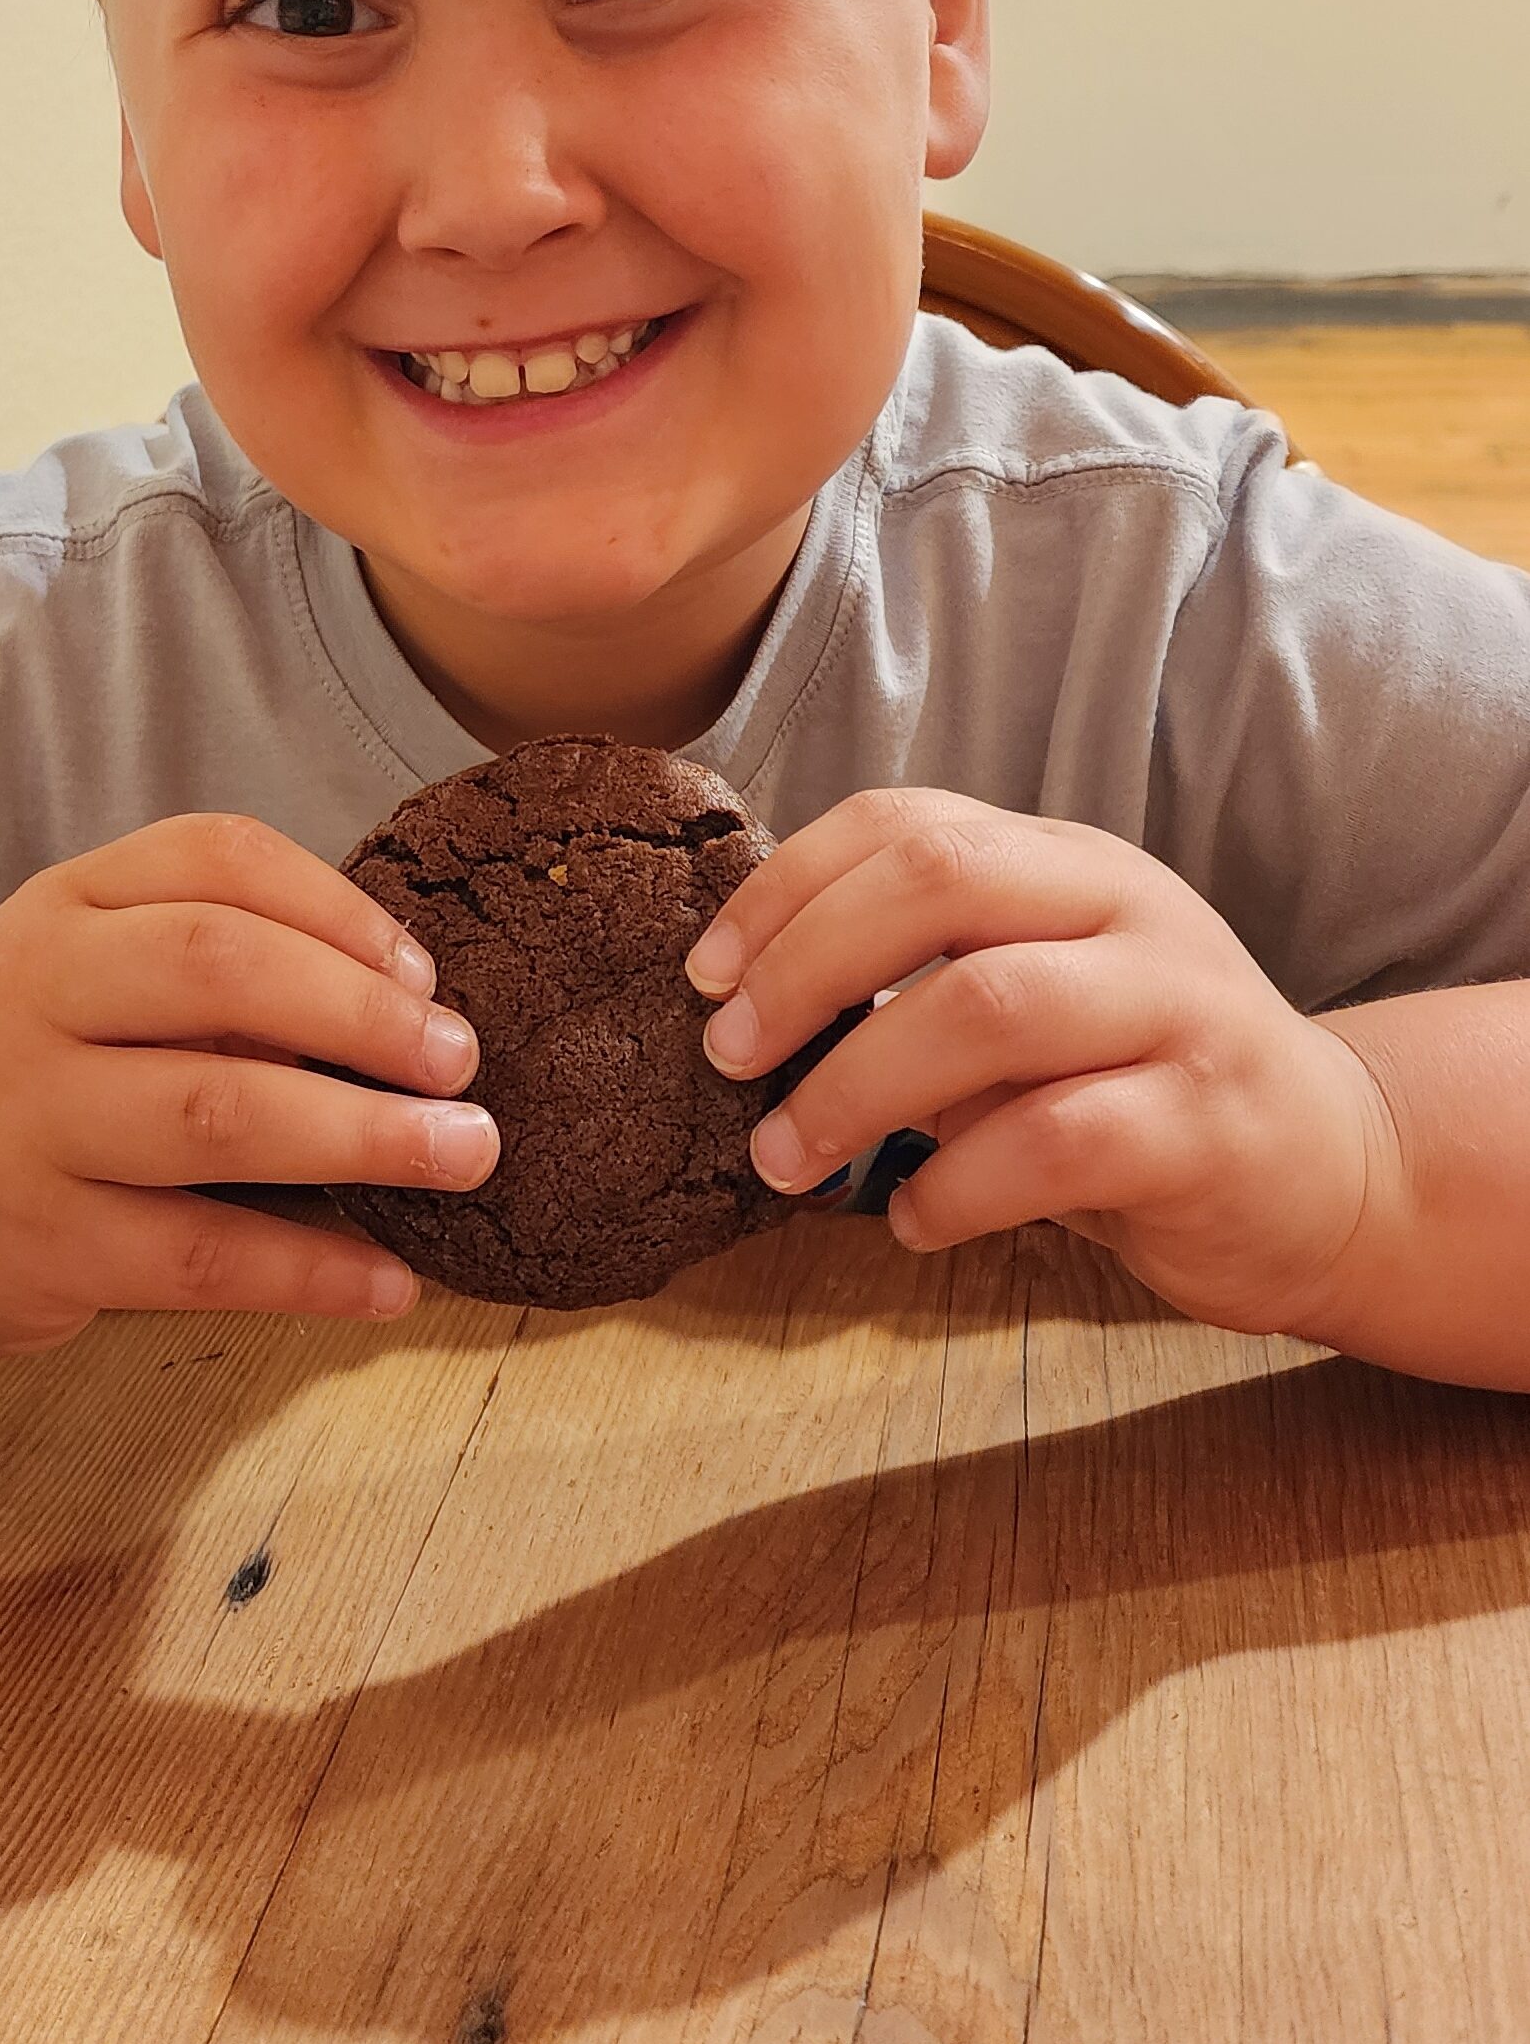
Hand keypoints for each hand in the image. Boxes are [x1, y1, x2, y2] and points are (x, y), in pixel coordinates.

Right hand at [0, 814, 496, 1353]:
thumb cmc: (35, 1072)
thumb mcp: (90, 976)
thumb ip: (216, 966)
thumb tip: (409, 1009)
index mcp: (62, 906)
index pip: (217, 858)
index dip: (339, 909)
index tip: (423, 973)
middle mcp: (31, 995)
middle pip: (220, 969)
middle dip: (365, 1014)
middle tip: (461, 1063)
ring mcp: (25, 1122)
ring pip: (217, 1113)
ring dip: (364, 1136)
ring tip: (464, 1154)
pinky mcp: (37, 1243)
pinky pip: (199, 1257)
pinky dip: (311, 1271)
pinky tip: (392, 1281)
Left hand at [686, 789, 1404, 1339]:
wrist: (1336, 1172)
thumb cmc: (1139, 1085)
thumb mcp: (1039, 998)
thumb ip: (928, 978)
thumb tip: (751, 1006)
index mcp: (1070, 864)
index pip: (907, 822)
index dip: (787, 888)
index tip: (707, 973)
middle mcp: (1129, 913)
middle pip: (939, 883)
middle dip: (805, 965)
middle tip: (729, 1055)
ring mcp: (1178, 1012)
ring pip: (989, 1007)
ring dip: (856, 1086)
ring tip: (788, 1156)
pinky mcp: (1203, 1129)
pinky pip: (1050, 1145)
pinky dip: (953, 1188)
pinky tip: (911, 1220)